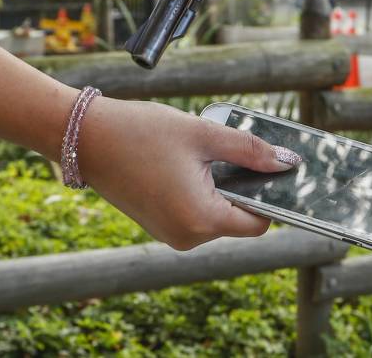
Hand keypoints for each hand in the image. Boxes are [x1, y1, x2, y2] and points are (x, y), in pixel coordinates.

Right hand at [78, 98, 299, 249]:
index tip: (273, 169)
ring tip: (202, 154)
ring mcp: (170, 234)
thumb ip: (250, 150)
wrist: (84, 137)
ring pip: (217, 215)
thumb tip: (287, 162)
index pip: (259, 222)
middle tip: (233, 150)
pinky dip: (202, 191)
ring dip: (220, 187)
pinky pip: (196, 213)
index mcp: (201, 220)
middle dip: (242, 186)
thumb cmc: (142, 133)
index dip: (270, 196)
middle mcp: (186, 237)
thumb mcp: (204, 135)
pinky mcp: (159, 225)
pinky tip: (188, 163)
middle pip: (238, 219)